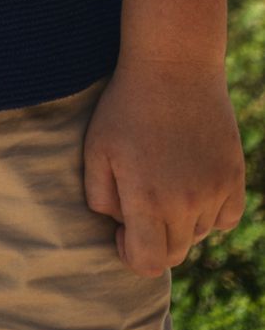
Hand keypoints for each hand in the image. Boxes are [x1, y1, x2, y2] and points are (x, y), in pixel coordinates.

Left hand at [83, 59, 245, 275]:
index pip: (148, 262)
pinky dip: (210, 212)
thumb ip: (100, 197)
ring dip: (180, 222)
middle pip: (174, 253)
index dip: (130, 254)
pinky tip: (192, 184)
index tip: (122, 231)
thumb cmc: (126, 107)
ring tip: (164, 183)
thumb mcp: (96, 149)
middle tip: (141, 204)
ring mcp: (214, 191)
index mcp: (148, 200)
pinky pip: (226, 218)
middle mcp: (186, 204)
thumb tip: (118, 225)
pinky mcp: (234, 177)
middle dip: (153, 239)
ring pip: (198, 234)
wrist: (173, 67)